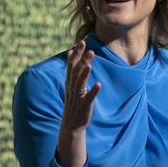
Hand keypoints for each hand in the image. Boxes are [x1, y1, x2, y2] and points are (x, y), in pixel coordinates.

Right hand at [57, 40, 100, 166]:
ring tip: (89, 64)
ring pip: (80, 83)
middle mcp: (72, 87)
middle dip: (81, 60)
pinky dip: (93, 91)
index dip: (76, 54)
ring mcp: (77, 97)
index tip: (81, 42)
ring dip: (84, 74)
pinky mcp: (84, 105)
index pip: (71, 65)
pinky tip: (98, 84)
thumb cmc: (73, 101)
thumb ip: (72, 68)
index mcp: (70, 81)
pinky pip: (88, 97)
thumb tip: (70, 51)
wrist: (71, 124)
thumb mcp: (71, 83)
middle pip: (76, 71)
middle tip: (88, 48)